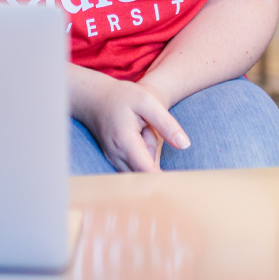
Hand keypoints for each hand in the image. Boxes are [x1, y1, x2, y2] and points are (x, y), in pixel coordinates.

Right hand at [71, 68, 188, 172]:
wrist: (94, 98)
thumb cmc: (122, 97)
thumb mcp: (148, 102)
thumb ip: (166, 124)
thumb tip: (185, 145)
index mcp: (125, 142)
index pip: (148, 172)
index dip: (164, 180)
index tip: (179, 182)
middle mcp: (116, 156)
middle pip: (144, 175)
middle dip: (158, 168)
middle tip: (162, 150)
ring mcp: (112, 160)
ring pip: (139, 172)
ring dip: (148, 162)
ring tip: (145, 133)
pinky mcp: (114, 160)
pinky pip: (132, 169)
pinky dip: (141, 161)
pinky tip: (141, 138)